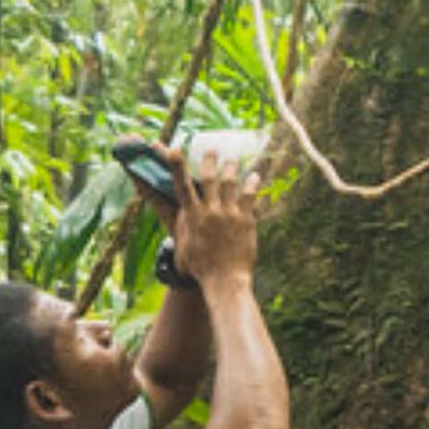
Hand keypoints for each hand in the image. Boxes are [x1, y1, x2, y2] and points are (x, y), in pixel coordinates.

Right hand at [171, 142, 261, 286]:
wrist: (225, 280)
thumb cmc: (200, 267)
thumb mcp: (183, 246)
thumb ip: (182, 226)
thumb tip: (180, 214)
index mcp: (192, 217)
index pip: (182, 186)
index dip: (177, 166)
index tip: (174, 149)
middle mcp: (210, 211)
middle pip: (209, 178)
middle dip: (209, 160)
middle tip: (212, 148)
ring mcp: (229, 214)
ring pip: (230, 182)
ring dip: (230, 167)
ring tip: (232, 157)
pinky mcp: (246, 219)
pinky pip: (249, 195)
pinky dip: (252, 183)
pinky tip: (254, 175)